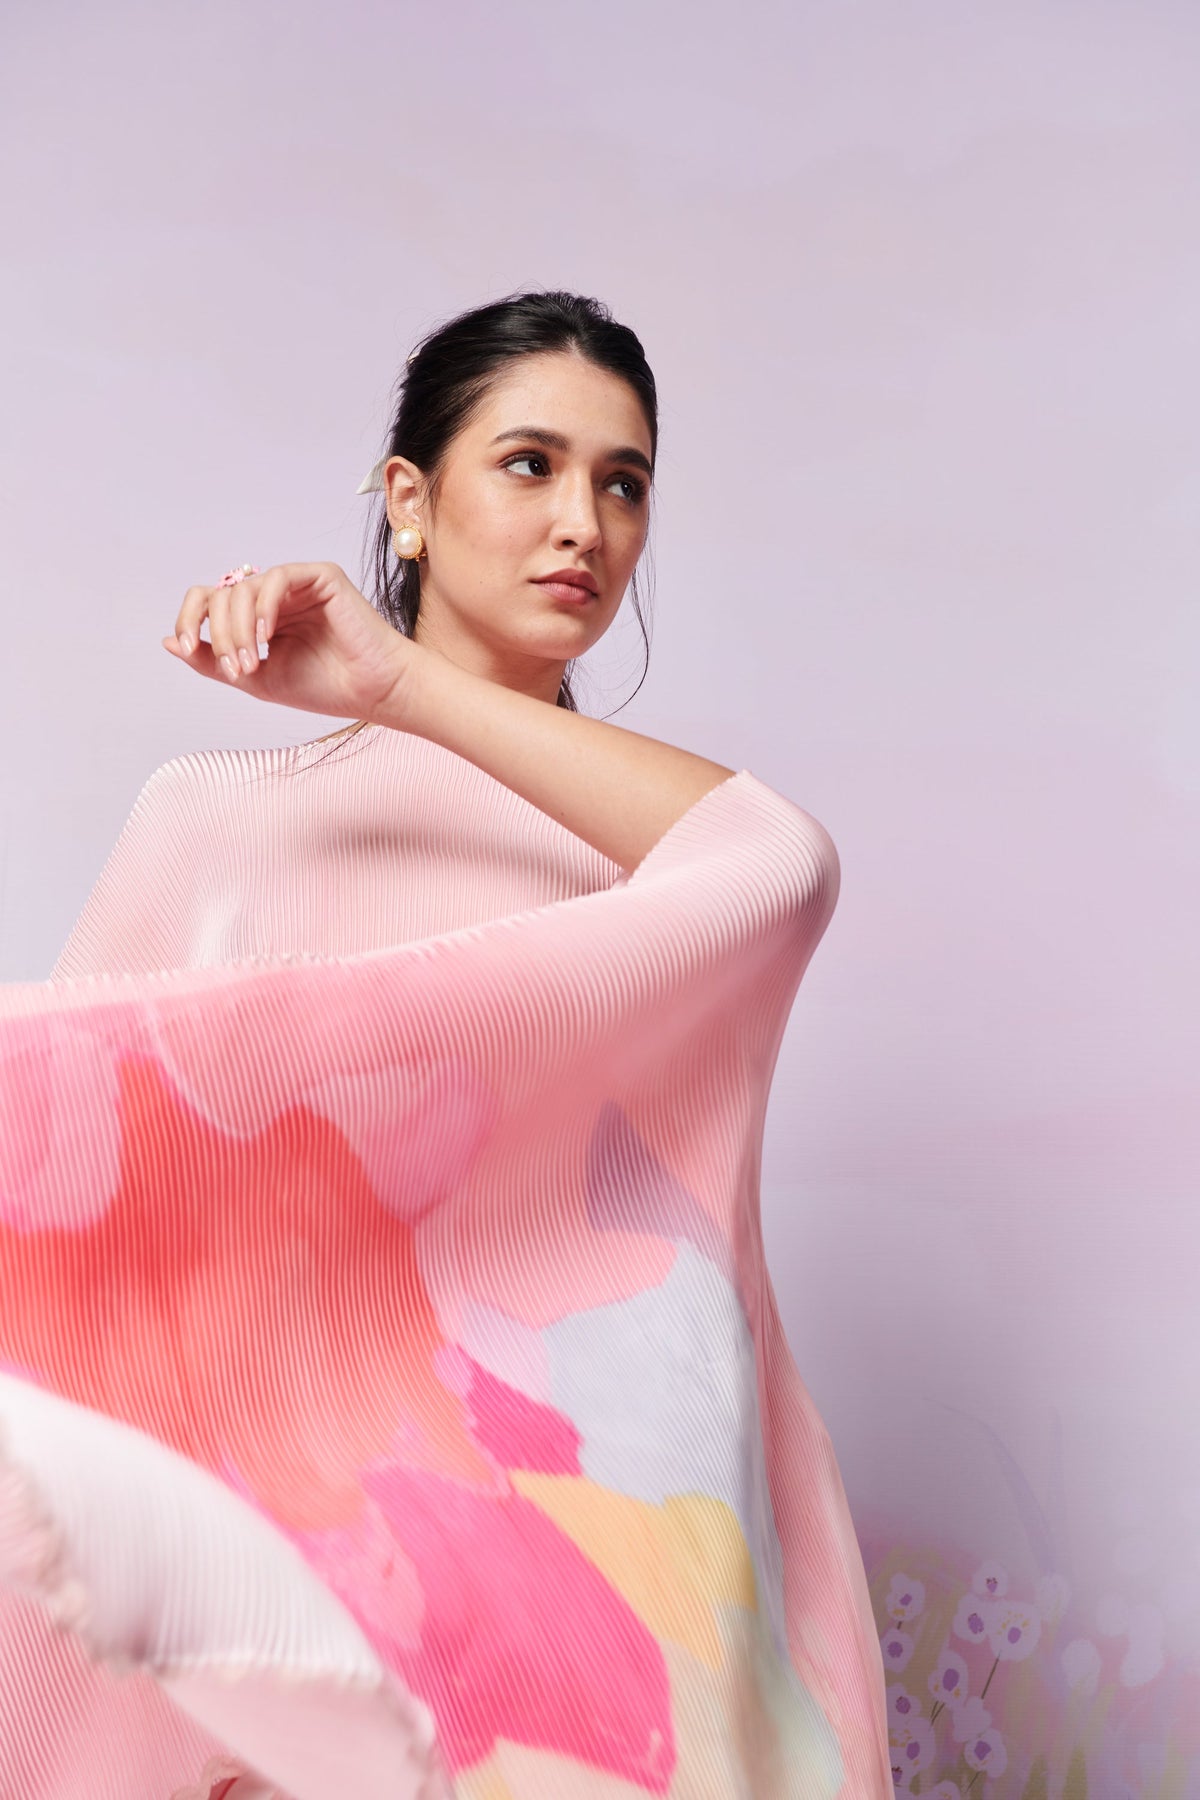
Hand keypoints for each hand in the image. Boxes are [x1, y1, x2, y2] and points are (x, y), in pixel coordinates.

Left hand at [162, 563, 411, 722]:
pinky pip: (275, 578)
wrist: (372, 692)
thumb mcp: (254, 679)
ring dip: (239, 630)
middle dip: (221, 635)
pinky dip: (263, 607)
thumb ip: (213, 661)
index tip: (188, 647)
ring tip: (255, 663)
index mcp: (257, 617)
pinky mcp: (320, 576)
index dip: (190, 620)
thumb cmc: (323, 688)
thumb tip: (169, 642)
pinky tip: (268, 638)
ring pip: (242, 589)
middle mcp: (273, 597)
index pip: (208, 601)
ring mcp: (295, 584)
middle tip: (240, 670)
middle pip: (220, 595)